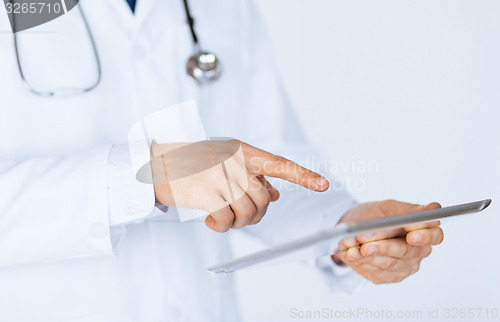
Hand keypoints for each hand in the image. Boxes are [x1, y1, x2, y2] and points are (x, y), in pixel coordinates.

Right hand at [151, 139, 328, 231]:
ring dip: (237, 222)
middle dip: (257, 214)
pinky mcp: (205, 193)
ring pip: (247, 212)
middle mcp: (234, 162)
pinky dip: (221, 227)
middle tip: (240, 215)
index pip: (279, 164)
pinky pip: (226, 220)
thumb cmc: (191, 161)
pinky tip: (211, 222)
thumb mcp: (224, 161)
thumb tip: (277, 194)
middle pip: (264, 199)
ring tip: (222, 217)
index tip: (324, 185)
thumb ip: (252, 174)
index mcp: (242, 151)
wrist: (155, 163)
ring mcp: (219, 176)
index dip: (303, 176)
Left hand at [332, 200, 443, 283]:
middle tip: (364, 240)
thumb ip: (407, 210)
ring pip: (388, 263)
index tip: (410, 230)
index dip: (424, 234)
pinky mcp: (388, 276)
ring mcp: (405, 267)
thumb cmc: (375, 216)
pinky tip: (349, 253)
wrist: (354, 229)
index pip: (435, 236)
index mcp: (425, 232)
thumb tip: (432, 208)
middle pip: (407, 252)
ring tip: (349, 245)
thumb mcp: (387, 208)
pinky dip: (360, 261)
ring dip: (366, 254)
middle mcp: (418, 252)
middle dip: (383, 245)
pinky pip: (376, 271)